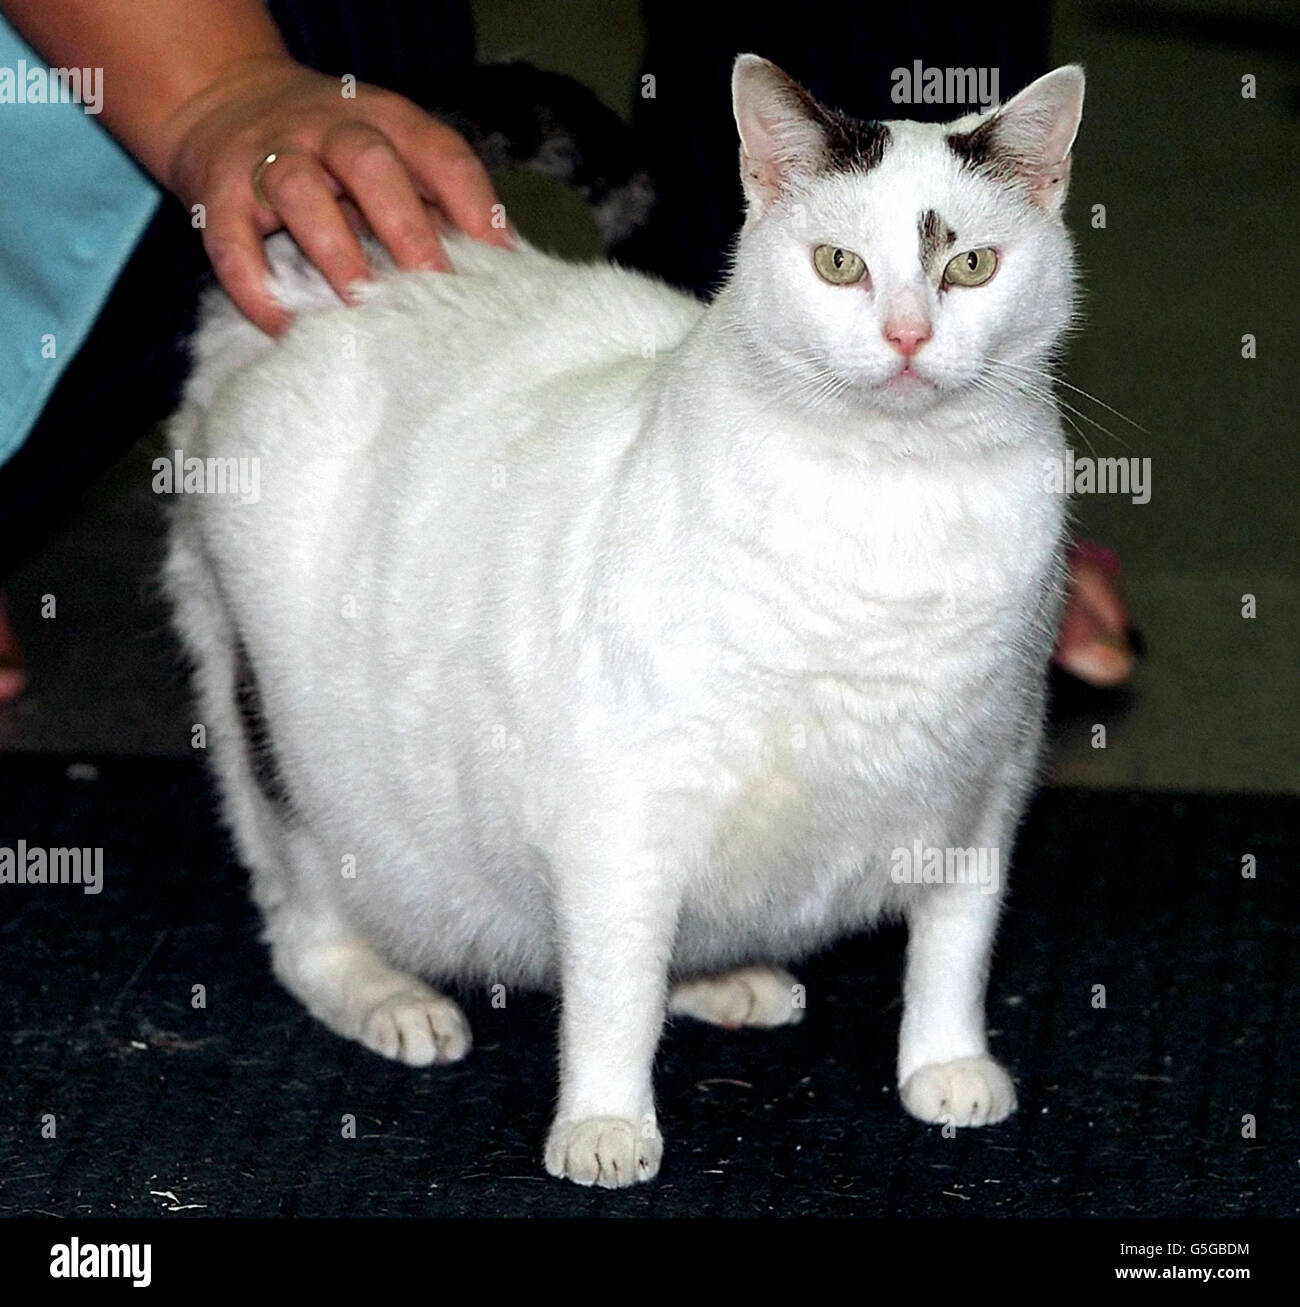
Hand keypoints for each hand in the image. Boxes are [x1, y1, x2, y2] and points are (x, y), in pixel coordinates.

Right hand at [164, 55, 510, 333]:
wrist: (221, 99)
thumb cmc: (331, 153)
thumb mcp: (387, 158)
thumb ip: (435, 204)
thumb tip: (497, 272)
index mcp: (384, 120)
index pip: (440, 154)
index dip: (474, 206)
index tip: (502, 262)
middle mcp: (326, 129)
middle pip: (369, 164)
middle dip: (406, 226)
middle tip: (434, 286)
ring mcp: (268, 155)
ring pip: (299, 191)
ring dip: (334, 250)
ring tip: (360, 306)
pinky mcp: (218, 192)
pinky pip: (232, 239)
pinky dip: (256, 285)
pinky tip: (284, 326)